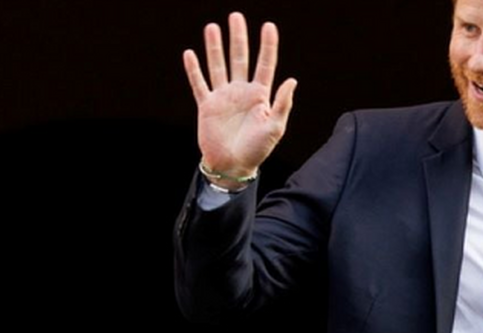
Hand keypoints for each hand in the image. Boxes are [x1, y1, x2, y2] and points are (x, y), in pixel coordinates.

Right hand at [183, 12, 297, 179]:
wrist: (232, 167)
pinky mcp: (207, 106)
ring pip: (218, 66)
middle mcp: (241, 92)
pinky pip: (199, 84)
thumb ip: (282, 104)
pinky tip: (190, 54)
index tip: (269, 26)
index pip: (265, 64)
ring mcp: (223, 97)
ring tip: (212, 27)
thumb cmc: (257, 150)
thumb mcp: (275, 128)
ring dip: (215, 47)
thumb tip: (291, 80)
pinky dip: (193, 70)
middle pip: (240, 58)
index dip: (267, 46)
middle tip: (236, 16)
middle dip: (238, 38)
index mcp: (260, 96)